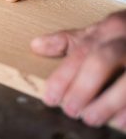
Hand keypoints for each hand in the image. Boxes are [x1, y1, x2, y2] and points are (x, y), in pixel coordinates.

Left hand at [31, 10, 125, 129]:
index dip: (63, 77)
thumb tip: (35, 46)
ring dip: (108, 103)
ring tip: (90, 119)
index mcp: (111, 28)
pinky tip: (120, 124)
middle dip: (84, 87)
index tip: (50, 98)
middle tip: (70, 111)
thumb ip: (69, 42)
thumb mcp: (99, 33)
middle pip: (102, 60)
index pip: (80, 52)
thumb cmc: (125, 38)